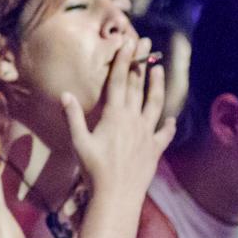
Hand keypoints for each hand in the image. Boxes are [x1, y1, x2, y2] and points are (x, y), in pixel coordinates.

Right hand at [63, 38, 175, 199]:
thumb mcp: (79, 143)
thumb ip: (73, 117)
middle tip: (145, 44)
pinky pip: (164, 134)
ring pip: (154, 103)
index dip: (122, 60)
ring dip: (157, 85)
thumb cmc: (94, 170)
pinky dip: (168, 126)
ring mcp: (146, 134)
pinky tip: (171, 119)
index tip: (126, 42)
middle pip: (138, 85)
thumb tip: (65, 95)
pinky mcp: (154, 149)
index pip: (119, 81)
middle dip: (140, 62)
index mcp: (114, 115)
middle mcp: (133, 119)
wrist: (117, 196)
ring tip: (160, 69)